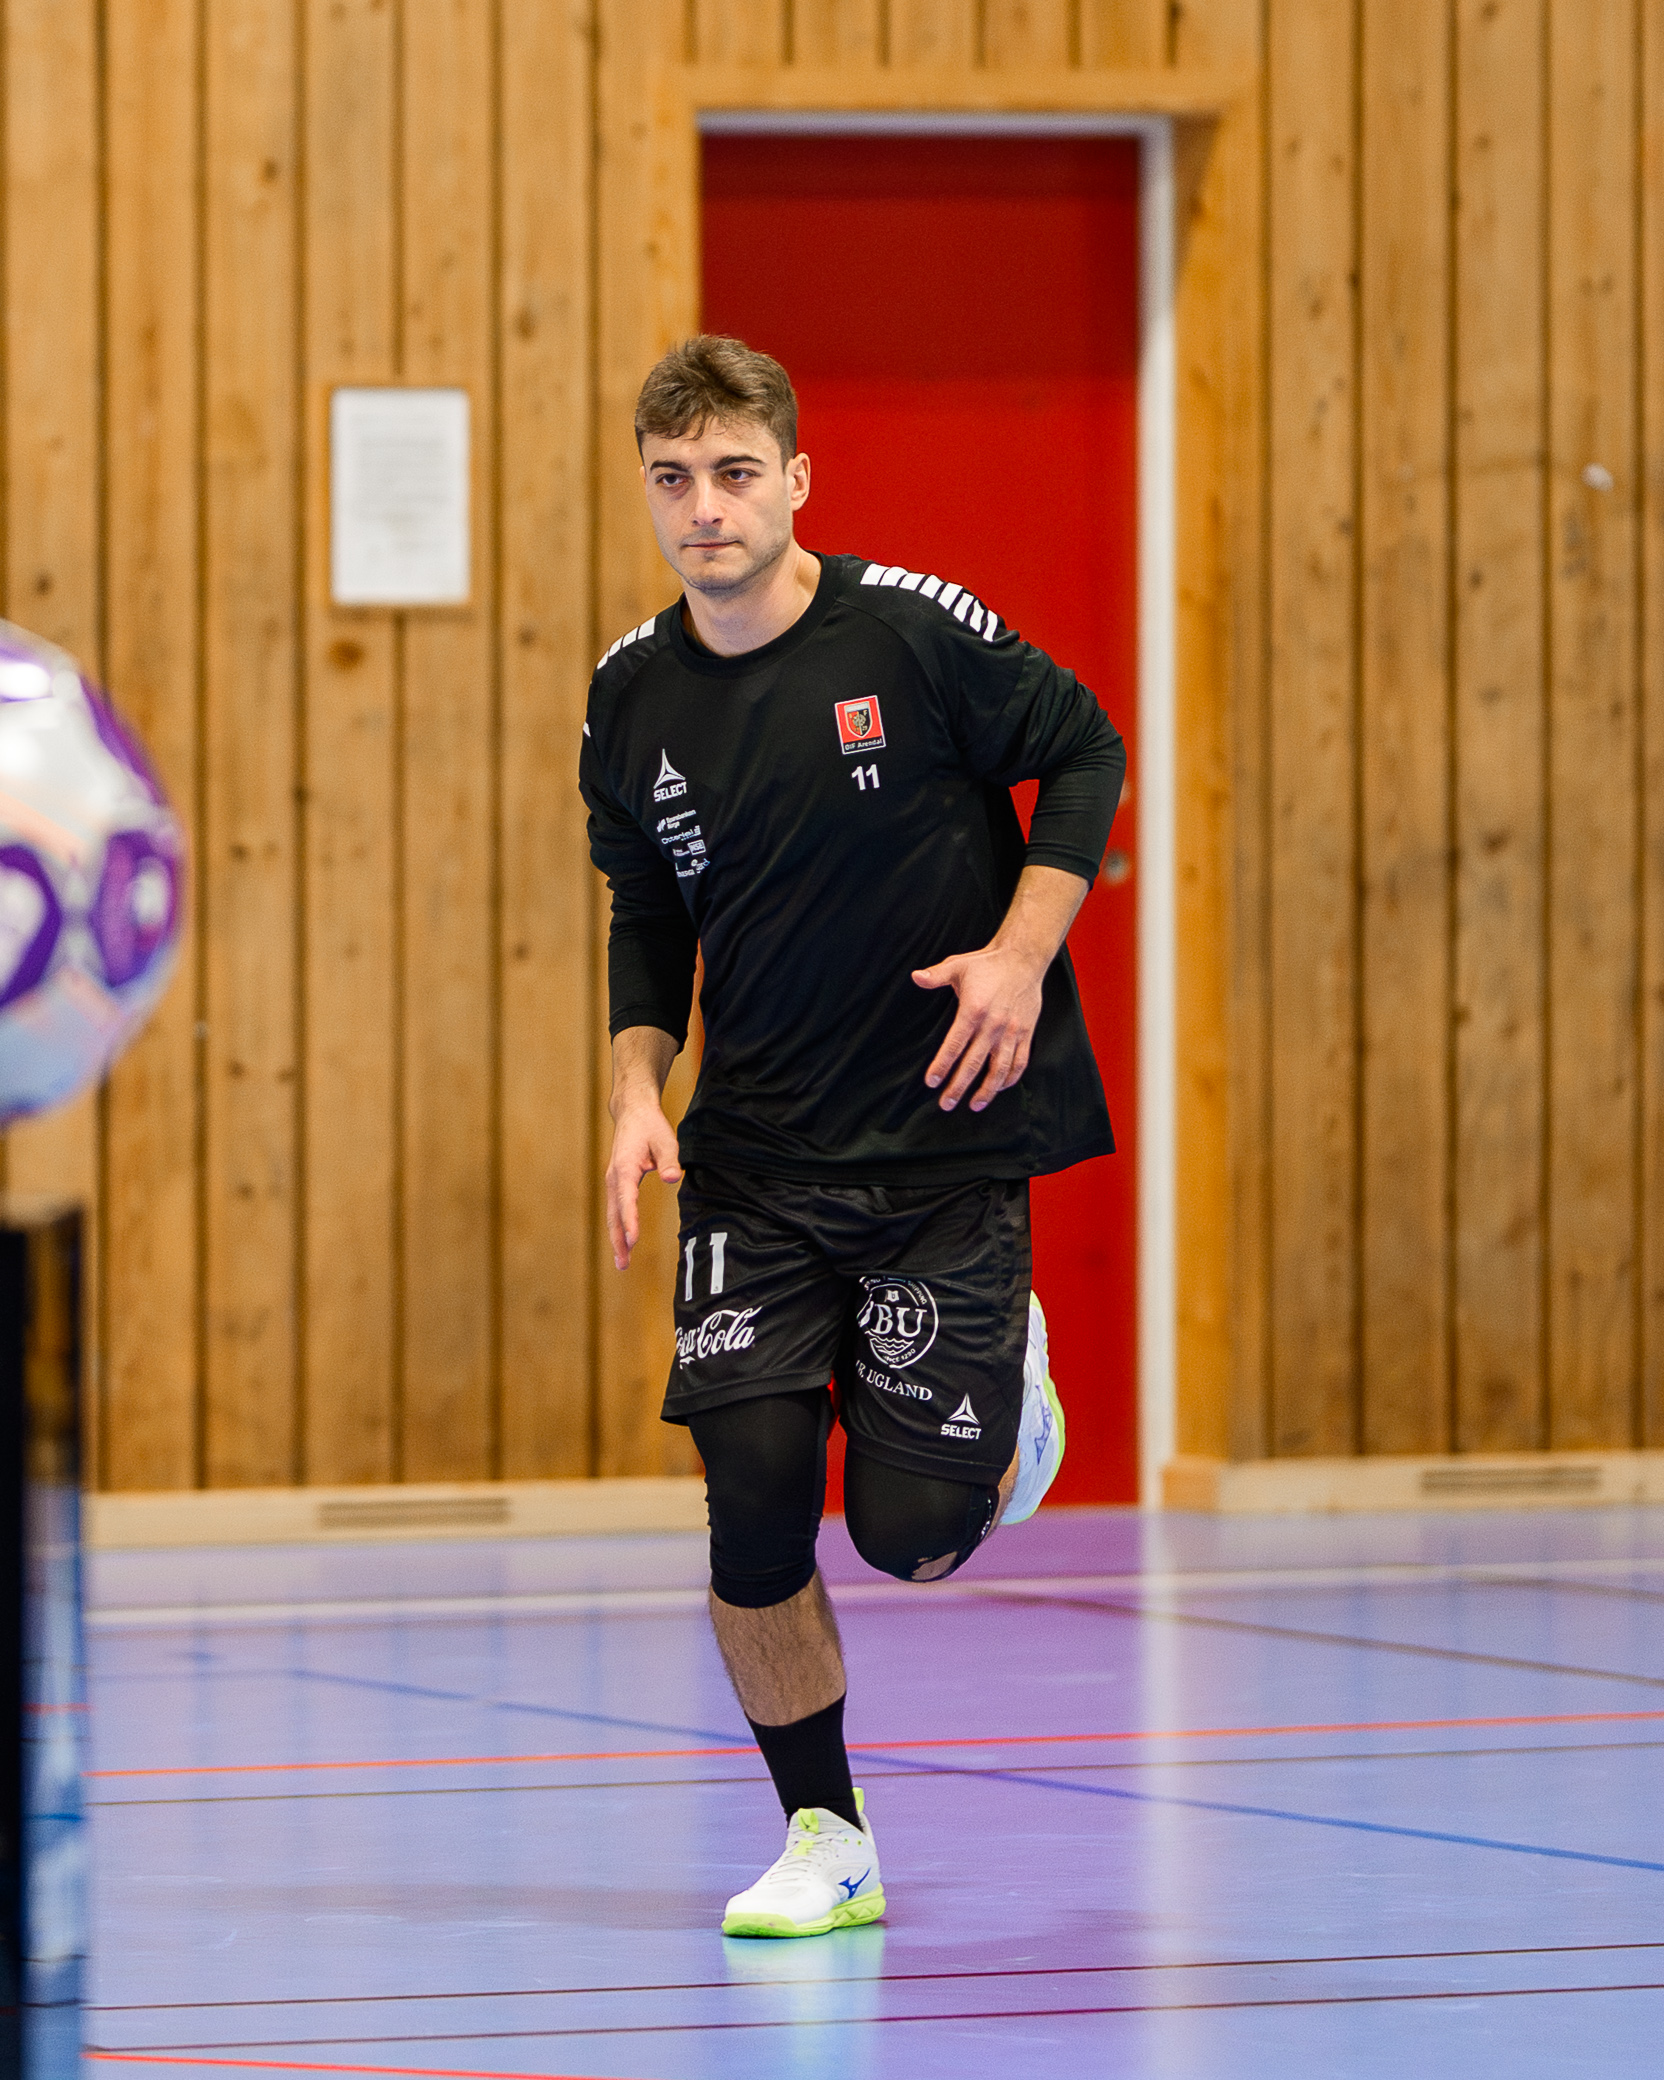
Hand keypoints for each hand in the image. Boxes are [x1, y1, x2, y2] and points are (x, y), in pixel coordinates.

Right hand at [605, 1099, 682, 1268]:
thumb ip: (668, 1159)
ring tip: (622, 1262)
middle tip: (623, 1264)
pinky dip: (618, 1227)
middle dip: (618, 1240)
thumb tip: (671, 1178)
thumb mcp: (665, 1139)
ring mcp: (613, 1181)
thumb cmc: (650, 1126)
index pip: (627, 1200)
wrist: (633, 1112)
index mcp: (624, 1168)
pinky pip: (615, 1209)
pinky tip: (624, 1242)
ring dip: (616, 1238)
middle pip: (614, 1214)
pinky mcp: (617, 1183)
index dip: (630, 1221)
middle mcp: (614, 1178)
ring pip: (612, 1215)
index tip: (633, 1241)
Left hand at [912, 943, 1045, 1111]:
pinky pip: (1020, 1062)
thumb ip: (936, 975)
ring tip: (974, 1105)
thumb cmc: (987, 964)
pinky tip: (999, 1088)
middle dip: (958, 1087)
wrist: (1023, 959)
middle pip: (974, 1064)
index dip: (942, 1066)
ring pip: (1000, 1069)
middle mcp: (993, 1025)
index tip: (931, 1082)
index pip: (954, 1045)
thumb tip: (916, 977)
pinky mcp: (1026, 1033)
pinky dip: (1010, 1078)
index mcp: (973, 1011)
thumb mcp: (958, 965)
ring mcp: (1011, 1031)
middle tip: (946, 1104)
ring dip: (987, 1090)